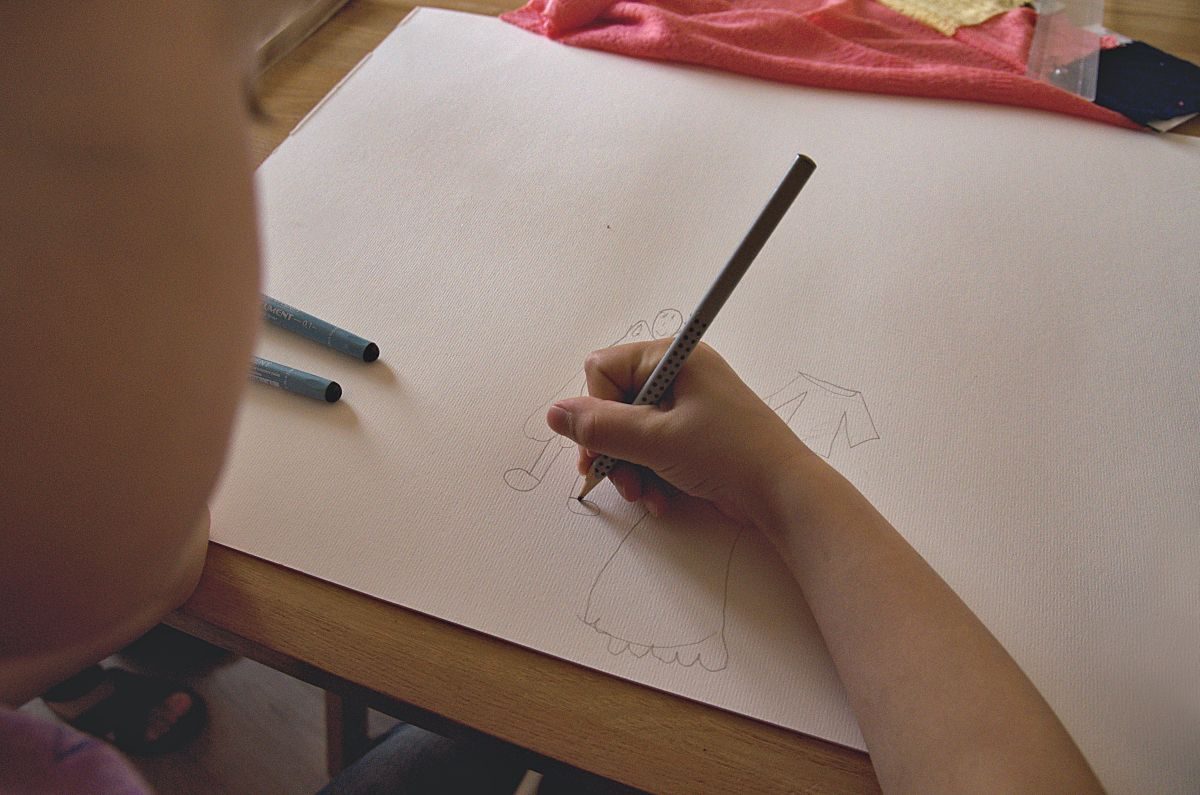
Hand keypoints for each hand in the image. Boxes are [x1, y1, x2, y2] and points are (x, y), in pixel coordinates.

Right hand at [545, 340, 812, 529]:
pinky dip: (650, 476)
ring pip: (630, 434)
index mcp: (672, 358)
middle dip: (613, 449)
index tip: (600, 448)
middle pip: (613, 406)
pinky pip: (652, 451)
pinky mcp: (692, 437)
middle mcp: (677, 376)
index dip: (596, 411)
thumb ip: (601, 428)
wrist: (783, 495)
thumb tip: (555, 413)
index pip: (603, 370)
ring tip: (645, 494)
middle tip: (619, 480)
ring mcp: (686, 407)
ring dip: (631, 469)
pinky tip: (661, 498)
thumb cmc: (729, 454)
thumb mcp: (657, 440)